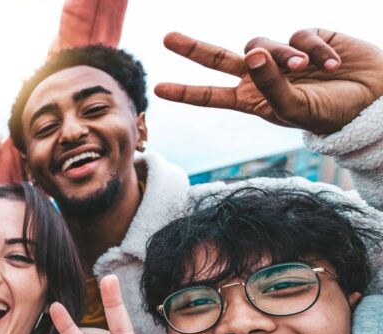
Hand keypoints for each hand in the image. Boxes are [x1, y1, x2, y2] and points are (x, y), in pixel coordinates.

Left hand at [155, 29, 382, 133]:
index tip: (159, 90)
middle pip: (219, 59)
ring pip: (262, 44)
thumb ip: (271, 86)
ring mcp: (283, 56)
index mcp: (253, 100)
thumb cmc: (333, 113)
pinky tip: (332, 63)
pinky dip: (314, 49)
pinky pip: (300, 35)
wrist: (375, 100)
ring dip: (282, 56)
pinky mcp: (308, 38)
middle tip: (167, 38)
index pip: (213, 96)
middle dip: (193, 48)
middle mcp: (263, 76)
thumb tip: (252, 54)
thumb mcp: (297, 109)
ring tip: (305, 69)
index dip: (187, 92)